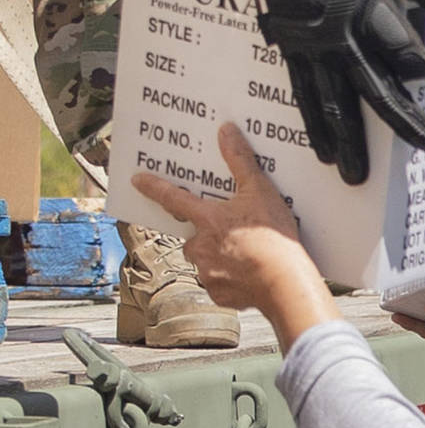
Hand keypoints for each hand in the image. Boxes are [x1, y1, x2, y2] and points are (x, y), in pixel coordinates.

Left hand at [132, 123, 337, 349]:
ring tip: (246, 256)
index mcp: (207, 219)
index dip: (154, 187)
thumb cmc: (272, 239)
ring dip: (218, 258)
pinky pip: (219, 285)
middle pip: (192, 236)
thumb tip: (226, 133)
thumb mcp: (260, 191)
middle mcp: (200, 246)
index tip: (138, 181)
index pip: (173, 198)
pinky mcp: (219, 293)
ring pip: (205, 262)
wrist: (283, 281)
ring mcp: (207, 271)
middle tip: (229, 233)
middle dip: (205, 234)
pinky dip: (231, 280)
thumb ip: (241, 162)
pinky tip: (250, 275)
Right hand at [228, 0, 424, 184]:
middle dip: (406, 123)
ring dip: (349, 143)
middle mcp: (343, 40)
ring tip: (357, 177)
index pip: (409, 52)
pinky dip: (316, 127)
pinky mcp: (295, 56)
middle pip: (378, 92)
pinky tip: (324, 153)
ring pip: (336, 106)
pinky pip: (306, 98)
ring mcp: (316, 52)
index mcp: (371, 13)